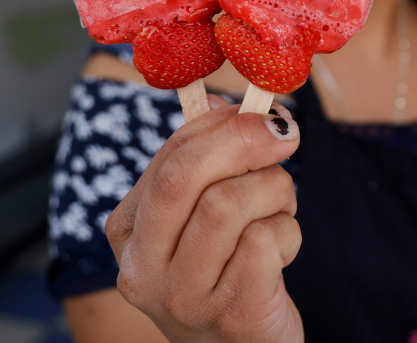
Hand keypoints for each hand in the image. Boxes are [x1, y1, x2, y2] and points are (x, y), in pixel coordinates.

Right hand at [106, 96, 302, 342]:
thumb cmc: (226, 271)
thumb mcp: (202, 217)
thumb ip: (206, 161)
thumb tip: (224, 102)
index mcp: (127, 232)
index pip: (167, 158)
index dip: (219, 125)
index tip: (259, 114)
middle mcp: (143, 268)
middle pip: (185, 176)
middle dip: (244, 142)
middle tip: (285, 135)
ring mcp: (182, 296)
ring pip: (229, 204)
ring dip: (274, 191)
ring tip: (280, 207)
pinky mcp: (230, 314)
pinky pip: (265, 241)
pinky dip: (288, 232)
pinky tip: (282, 251)